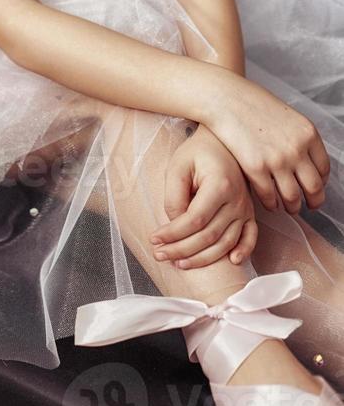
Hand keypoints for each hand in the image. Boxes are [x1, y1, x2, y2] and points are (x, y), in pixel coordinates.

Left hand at [149, 123, 257, 268]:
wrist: (221, 141)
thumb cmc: (197, 152)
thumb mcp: (178, 166)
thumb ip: (175, 196)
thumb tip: (174, 225)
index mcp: (219, 185)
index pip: (194, 220)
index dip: (173, 234)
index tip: (154, 239)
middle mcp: (237, 199)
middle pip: (209, 236)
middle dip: (181, 250)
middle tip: (159, 254)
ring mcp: (246, 208)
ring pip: (226, 243)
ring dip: (203, 258)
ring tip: (179, 264)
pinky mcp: (250, 212)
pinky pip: (251, 237)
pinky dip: (244, 251)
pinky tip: (230, 262)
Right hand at [201, 69, 330, 214]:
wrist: (225, 98)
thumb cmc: (251, 102)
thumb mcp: (286, 115)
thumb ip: (298, 137)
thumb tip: (304, 159)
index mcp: (308, 133)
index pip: (324, 168)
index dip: (321, 182)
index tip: (315, 187)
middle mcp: (297, 149)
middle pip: (314, 187)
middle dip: (313, 201)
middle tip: (308, 206)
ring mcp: (277, 160)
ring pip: (292, 197)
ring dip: (292, 206)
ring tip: (288, 207)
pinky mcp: (255, 168)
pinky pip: (268, 196)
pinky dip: (270, 203)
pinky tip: (269, 202)